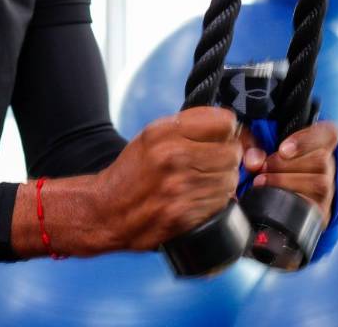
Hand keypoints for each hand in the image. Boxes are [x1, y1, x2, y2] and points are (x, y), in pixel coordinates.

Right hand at [92, 107, 243, 250]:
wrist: (105, 211)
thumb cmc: (131, 173)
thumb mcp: (151, 137)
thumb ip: (187, 126)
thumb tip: (229, 126)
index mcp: (163, 133)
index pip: (223, 121)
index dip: (227, 129)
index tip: (222, 136)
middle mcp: (172, 157)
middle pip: (232, 151)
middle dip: (228, 157)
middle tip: (213, 163)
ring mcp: (179, 187)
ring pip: (230, 178)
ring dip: (223, 181)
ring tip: (203, 182)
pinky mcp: (184, 214)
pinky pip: (221, 202)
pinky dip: (216, 201)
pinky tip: (199, 198)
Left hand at [240, 120, 337, 225]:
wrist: (279, 205)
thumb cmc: (272, 170)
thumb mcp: (264, 154)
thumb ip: (256, 151)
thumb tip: (253, 162)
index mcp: (319, 146)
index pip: (329, 133)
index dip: (307, 139)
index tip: (282, 150)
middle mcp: (328, 166)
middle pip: (321, 159)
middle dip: (285, 164)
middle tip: (263, 167)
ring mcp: (327, 189)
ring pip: (319, 181)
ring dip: (284, 181)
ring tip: (263, 180)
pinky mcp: (322, 209)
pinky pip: (313, 204)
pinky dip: (290, 198)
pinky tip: (273, 196)